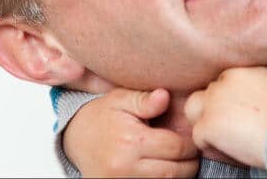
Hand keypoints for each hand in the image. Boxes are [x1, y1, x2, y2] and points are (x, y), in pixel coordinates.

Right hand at [63, 88, 198, 177]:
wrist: (74, 138)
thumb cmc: (102, 116)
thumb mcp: (120, 100)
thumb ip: (144, 100)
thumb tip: (164, 96)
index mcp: (131, 141)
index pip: (175, 148)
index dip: (190, 144)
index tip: (192, 137)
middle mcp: (126, 166)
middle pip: (173, 171)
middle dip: (189, 162)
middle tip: (192, 152)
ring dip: (179, 175)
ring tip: (182, 161)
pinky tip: (165, 167)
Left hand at [184, 67, 266, 168]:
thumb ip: (253, 88)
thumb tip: (247, 103)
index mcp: (240, 71)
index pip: (222, 84)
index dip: (227, 102)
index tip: (241, 116)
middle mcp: (222, 82)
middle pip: (205, 95)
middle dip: (213, 110)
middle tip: (229, 128)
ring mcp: (212, 102)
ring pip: (194, 112)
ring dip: (205, 124)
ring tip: (224, 139)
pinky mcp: (207, 124)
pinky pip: (198, 138)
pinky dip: (212, 148)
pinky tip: (232, 152)